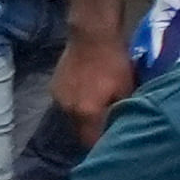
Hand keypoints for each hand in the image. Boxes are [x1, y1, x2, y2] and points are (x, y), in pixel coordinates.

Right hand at [48, 16, 132, 143]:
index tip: (111, 143)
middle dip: (92, 132)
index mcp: (86, 113)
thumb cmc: (114, 61)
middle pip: (79, 132)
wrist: (92, 34)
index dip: (101, 145)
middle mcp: (68, 110)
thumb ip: (122, 112)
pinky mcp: (53, 88)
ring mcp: (58, 99)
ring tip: (95, 106)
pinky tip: (85, 93)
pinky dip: (75, 103)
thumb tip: (121, 127)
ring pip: (72, 118)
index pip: (91, 142)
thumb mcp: (126, 88)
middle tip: (106, 124)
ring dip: (83, 117)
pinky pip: (66, 104)